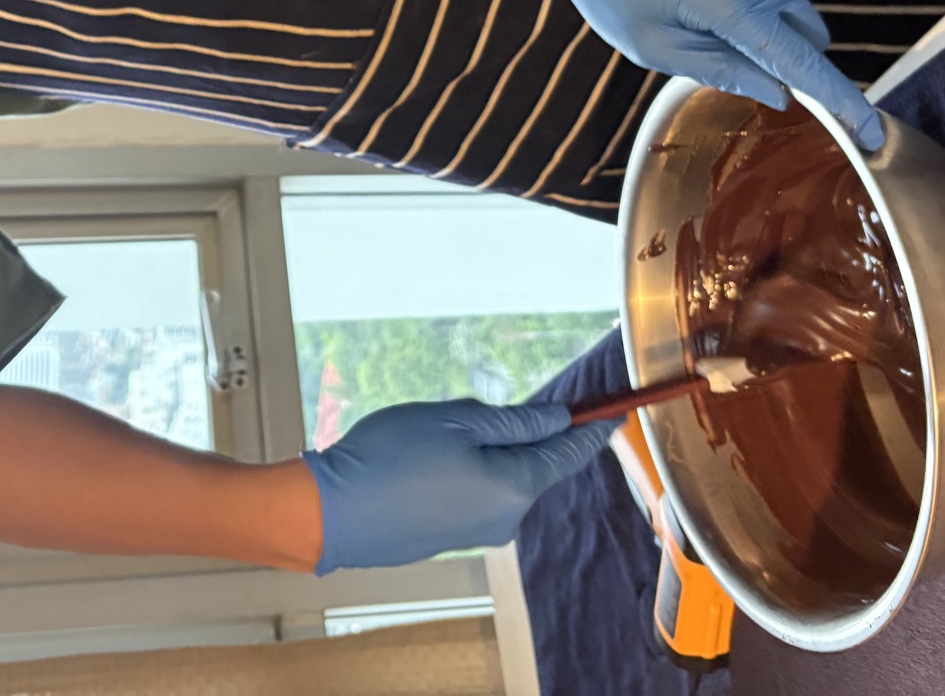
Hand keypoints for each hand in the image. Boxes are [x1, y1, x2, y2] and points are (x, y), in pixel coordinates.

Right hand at [302, 399, 613, 572]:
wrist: (332, 512)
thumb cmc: (391, 457)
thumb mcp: (455, 421)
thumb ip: (513, 422)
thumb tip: (556, 420)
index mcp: (514, 487)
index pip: (568, 454)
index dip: (592, 430)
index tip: (612, 414)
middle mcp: (505, 519)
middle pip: (531, 466)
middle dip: (518, 432)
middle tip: (481, 406)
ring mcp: (476, 534)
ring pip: (498, 479)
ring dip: (484, 451)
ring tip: (434, 431)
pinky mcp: (448, 538)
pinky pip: (472, 496)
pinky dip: (464, 472)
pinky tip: (425, 459)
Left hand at [496, 0, 884, 150]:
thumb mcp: (651, 44)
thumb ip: (720, 69)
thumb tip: (780, 94)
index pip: (800, 60)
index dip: (839, 101)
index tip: (871, 135)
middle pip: (806, 30)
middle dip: (790, 59)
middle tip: (736, 67)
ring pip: (787, 3)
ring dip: (762, 26)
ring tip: (692, 16)